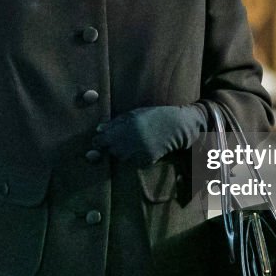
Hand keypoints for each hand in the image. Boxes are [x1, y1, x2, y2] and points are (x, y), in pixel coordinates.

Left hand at [93, 103, 207, 166]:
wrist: (178, 126)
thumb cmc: (155, 115)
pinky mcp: (148, 159)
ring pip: (121, 157)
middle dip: (110, 146)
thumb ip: (116, 122)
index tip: (97, 140)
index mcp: (128, 126)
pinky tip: (140, 148)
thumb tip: (98, 129)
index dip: (98, 140)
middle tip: (117, 140)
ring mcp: (141, 151)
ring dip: (121, 152)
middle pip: (111, 150)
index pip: (104, 139)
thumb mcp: (135, 113)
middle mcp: (133, 140)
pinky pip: (133, 162)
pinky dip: (133, 157)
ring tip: (130, 143)